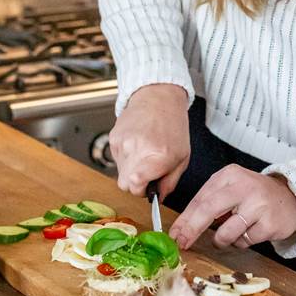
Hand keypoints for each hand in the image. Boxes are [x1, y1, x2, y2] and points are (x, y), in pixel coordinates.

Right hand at [109, 84, 189, 198]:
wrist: (158, 98)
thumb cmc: (173, 126)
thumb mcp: (182, 157)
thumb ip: (170, 182)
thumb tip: (158, 198)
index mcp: (158, 156)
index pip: (135, 187)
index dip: (141, 190)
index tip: (148, 186)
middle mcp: (137, 149)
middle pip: (123, 184)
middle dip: (135, 184)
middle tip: (147, 172)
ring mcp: (122, 143)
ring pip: (119, 172)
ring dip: (130, 169)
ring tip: (144, 154)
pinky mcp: (113, 138)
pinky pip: (116, 159)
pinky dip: (125, 158)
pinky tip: (136, 146)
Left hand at [169, 166, 295, 250]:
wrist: (291, 198)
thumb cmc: (254, 196)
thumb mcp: (231, 189)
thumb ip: (209, 203)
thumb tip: (182, 228)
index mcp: (229, 175)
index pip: (200, 198)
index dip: (184, 219)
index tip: (174, 234)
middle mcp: (244, 186)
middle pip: (208, 210)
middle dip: (191, 230)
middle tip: (182, 243)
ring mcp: (258, 204)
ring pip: (225, 232)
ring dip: (222, 240)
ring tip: (233, 232)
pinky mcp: (269, 223)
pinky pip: (244, 242)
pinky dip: (242, 241)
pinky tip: (251, 230)